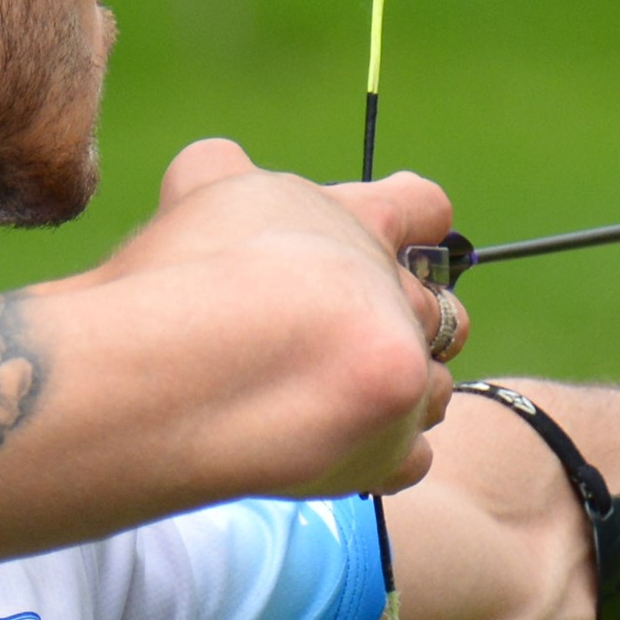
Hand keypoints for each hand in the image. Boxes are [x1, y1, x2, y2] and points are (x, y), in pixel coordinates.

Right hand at [99, 137, 459, 492]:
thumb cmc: (181, 277)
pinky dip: (378, 454)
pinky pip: (413, 456)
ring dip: (395, 394)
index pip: (424, 206)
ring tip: (325, 404)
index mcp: (363, 220)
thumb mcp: (199, 188)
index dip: (416, 222)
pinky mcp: (394, 448)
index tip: (405, 236)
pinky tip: (332, 447)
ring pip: (434, 386)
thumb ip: (225, 175)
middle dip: (396, 325)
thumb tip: (222, 163)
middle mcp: (399, 295)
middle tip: (333, 343)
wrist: (183, 376)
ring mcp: (405, 377)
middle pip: (438, 310)